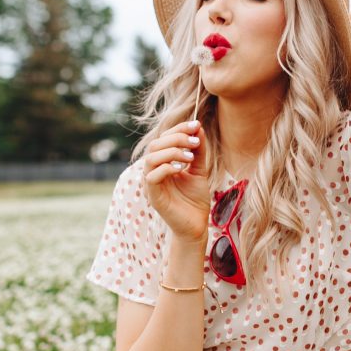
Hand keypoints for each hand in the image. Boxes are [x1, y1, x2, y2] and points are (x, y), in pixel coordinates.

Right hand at [143, 120, 210, 243]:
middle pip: (155, 144)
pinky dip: (166, 168)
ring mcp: (151, 183)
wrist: (196, 225)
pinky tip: (182, 169)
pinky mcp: (153, 196)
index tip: (196, 124)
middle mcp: (153, 171)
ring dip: (172, 152)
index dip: (179, 129)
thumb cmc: (195, 200)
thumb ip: (199, 151)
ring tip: (190, 157)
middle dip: (176, 138)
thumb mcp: (200, 170)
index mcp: (162, 163)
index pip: (164, 139)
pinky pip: (152, 176)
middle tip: (195, 141)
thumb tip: (198, 127)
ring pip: (151, 158)